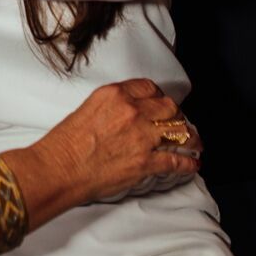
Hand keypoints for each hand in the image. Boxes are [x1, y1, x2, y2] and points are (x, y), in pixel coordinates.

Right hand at [31, 79, 201, 207]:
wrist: (59, 168)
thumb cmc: (66, 143)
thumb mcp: (88, 109)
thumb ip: (113, 107)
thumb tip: (128, 116)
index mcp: (115, 94)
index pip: (149, 88)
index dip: (160, 97)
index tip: (162, 105)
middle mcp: (132, 111)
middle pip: (169, 107)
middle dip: (176, 115)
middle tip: (178, 122)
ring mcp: (141, 136)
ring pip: (178, 131)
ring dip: (190, 137)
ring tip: (195, 142)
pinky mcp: (145, 162)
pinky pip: (175, 160)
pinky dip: (188, 164)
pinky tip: (193, 164)